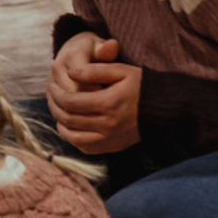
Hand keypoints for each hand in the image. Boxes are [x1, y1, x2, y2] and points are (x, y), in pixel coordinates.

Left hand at [48, 35, 141, 153]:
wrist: (165, 108)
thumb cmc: (141, 85)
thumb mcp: (120, 70)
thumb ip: (94, 70)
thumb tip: (70, 72)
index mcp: (109, 103)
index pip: (71, 101)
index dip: (57, 94)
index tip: (52, 86)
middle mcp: (109, 124)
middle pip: (69, 119)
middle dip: (55, 107)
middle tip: (52, 97)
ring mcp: (111, 139)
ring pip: (73, 136)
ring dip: (61, 124)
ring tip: (59, 111)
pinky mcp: (113, 147)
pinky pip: (85, 147)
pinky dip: (73, 138)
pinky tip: (71, 126)